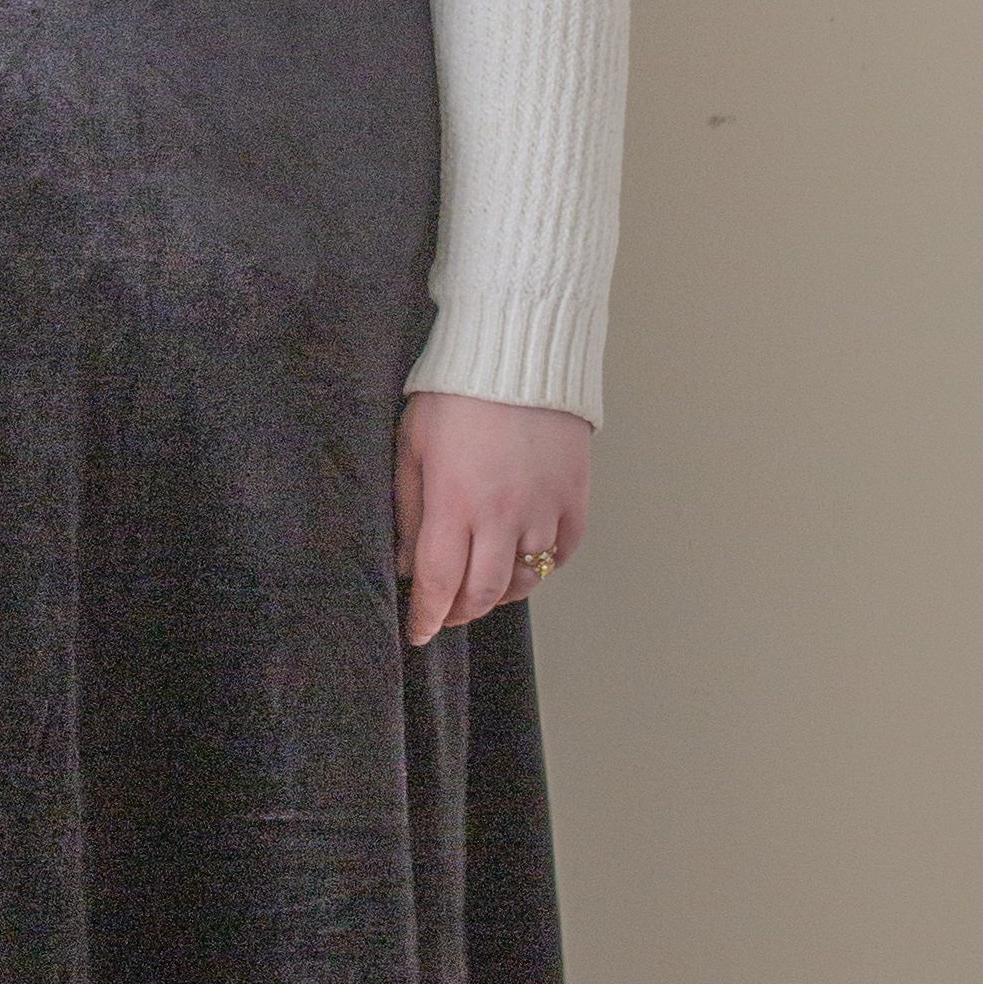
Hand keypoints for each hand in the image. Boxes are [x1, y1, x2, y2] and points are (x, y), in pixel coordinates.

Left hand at [392, 390, 591, 644]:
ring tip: (483, 587)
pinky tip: (524, 559)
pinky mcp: (575, 496)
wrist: (519, 350)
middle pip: (485, 593)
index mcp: (456, 503)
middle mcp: (504, 515)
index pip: (440, 584)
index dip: (428, 617)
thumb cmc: (457, 392)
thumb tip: (407, 562)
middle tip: (448, 613)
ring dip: (501, 593)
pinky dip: (544, 566)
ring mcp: (545, 508)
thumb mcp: (413, 447)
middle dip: (462, 612)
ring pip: (527, 580)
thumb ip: (410, 509)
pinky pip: (563, 552)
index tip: (419, 633)